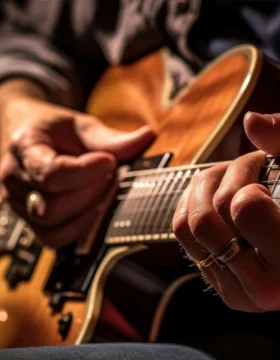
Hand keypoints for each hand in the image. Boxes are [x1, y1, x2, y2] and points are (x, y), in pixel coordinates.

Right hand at [0, 96, 153, 247]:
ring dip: (87, 212)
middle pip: (52, 207)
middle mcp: (15, 180)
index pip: (51, 174)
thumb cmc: (55, 131)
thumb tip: (148, 137)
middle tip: (111, 176)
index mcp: (24, 148)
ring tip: (103, 190)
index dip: (86, 173)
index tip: (109, 162)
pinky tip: (95, 209)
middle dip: (91, 194)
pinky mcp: (31, 220)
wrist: (29, 136)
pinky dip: (79, 228)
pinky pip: (53, 238)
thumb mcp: (81, 126)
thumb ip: (111, 138)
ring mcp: (20, 204)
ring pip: (52, 226)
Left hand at [173, 111, 279, 311]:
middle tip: (247, 170)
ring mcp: (232, 287)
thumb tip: (251, 121)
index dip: (249, 182)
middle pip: (207, 218)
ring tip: (230, 180)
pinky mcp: (215, 279)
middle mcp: (260, 288)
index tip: (263, 181)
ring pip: (189, 225)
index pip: (244, 208)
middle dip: (224, 179)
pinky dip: (191, 203)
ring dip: (204, 190)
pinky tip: (213, 196)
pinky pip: (182, 233)